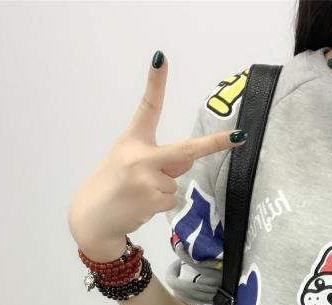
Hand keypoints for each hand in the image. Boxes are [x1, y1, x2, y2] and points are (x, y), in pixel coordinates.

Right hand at [68, 52, 246, 246]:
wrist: (92, 219)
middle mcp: (139, 155)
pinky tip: (140, 205)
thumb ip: (160, 160)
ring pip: (175, 183)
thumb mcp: (130, 164)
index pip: (147, 107)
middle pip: (186, 150)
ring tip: (138, 195)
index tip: (160, 58)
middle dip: (215, 144)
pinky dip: (159, 205)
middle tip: (239, 137)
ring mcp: (146, 178)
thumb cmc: (113, 187)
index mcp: (132, 140)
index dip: (155, 83)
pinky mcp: (152, 200)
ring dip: (162, 191)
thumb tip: (189, 161)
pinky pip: (171, 200)